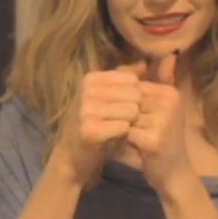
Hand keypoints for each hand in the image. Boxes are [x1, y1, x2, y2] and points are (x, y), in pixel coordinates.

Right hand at [51, 61, 146, 186]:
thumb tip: (144, 64)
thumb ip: (124, 79)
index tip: (123, 106)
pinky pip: (124, 127)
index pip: (132, 79)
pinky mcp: (90, 131)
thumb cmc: (95, 121)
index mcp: (90, 78)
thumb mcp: (106, 96)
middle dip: (134, 109)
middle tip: (122, 120)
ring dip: (130, 123)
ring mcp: (86, 111)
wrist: (73, 154)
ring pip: (132, 111)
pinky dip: (124, 134)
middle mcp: (86, 91)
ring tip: (119, 127)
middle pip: (134, 94)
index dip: (135, 94)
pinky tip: (115, 138)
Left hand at [127, 52, 194, 195]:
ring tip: (130, 137)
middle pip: (129, 102)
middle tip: (128, 128)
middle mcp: (170, 103)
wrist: (174, 173)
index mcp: (171, 93)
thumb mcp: (164, 108)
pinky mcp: (153, 139)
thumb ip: (163, 80)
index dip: (126, 103)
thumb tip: (169, 55)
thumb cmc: (164, 138)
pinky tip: (128, 145)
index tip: (130, 116)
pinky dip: (123, 139)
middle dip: (123, 115)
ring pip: (125, 116)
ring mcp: (163, 121)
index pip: (133, 88)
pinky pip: (126, 131)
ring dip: (123, 127)